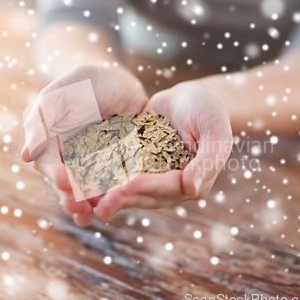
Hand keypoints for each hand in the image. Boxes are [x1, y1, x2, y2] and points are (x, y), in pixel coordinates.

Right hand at [21, 65, 147, 225]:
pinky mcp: (117, 166)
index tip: (63, 184)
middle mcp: (70, 158)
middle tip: (77, 207)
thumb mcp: (60, 93)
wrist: (118, 81)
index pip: (50, 164)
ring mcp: (94, 164)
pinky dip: (113, 195)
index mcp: (52, 143)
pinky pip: (113, 183)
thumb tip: (26, 156)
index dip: (55, 175)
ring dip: (88, 204)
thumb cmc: (83, 83)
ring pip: (89, 188)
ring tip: (90, 216)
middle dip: (71, 197)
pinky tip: (116, 204)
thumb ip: (42, 118)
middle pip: (67, 183)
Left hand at [94, 82, 232, 221]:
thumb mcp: (216, 131)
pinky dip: (102, 175)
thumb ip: (209, 160)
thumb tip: (192, 189)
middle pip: (145, 194)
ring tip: (87, 198)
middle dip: (123, 197)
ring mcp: (151, 175)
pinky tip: (83, 176)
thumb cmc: (210, 111)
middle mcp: (170, 184)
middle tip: (100, 202)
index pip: (169, 188)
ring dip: (109, 194)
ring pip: (129, 188)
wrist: (191, 97)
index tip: (130, 184)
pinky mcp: (135, 163)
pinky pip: (119, 171)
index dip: (149, 187)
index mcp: (192, 181)